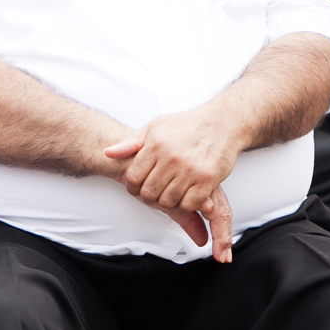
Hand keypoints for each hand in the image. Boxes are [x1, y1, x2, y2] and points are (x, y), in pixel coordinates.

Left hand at [104, 110, 242, 259]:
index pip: (133, 177)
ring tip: (169, 193)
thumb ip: (131, 143)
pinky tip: (185, 196)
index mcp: (156, 145)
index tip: (137, 187)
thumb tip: (108, 153)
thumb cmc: (186, 126)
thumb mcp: (154, 128)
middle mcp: (172, 158)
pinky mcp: (207, 179)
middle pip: (149, 192)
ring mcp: (190, 169)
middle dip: (148, 196)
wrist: (221, 123)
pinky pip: (190, 204)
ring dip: (167, 202)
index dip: (132, 186)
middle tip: (154, 193)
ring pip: (168, 201)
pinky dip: (186, 205)